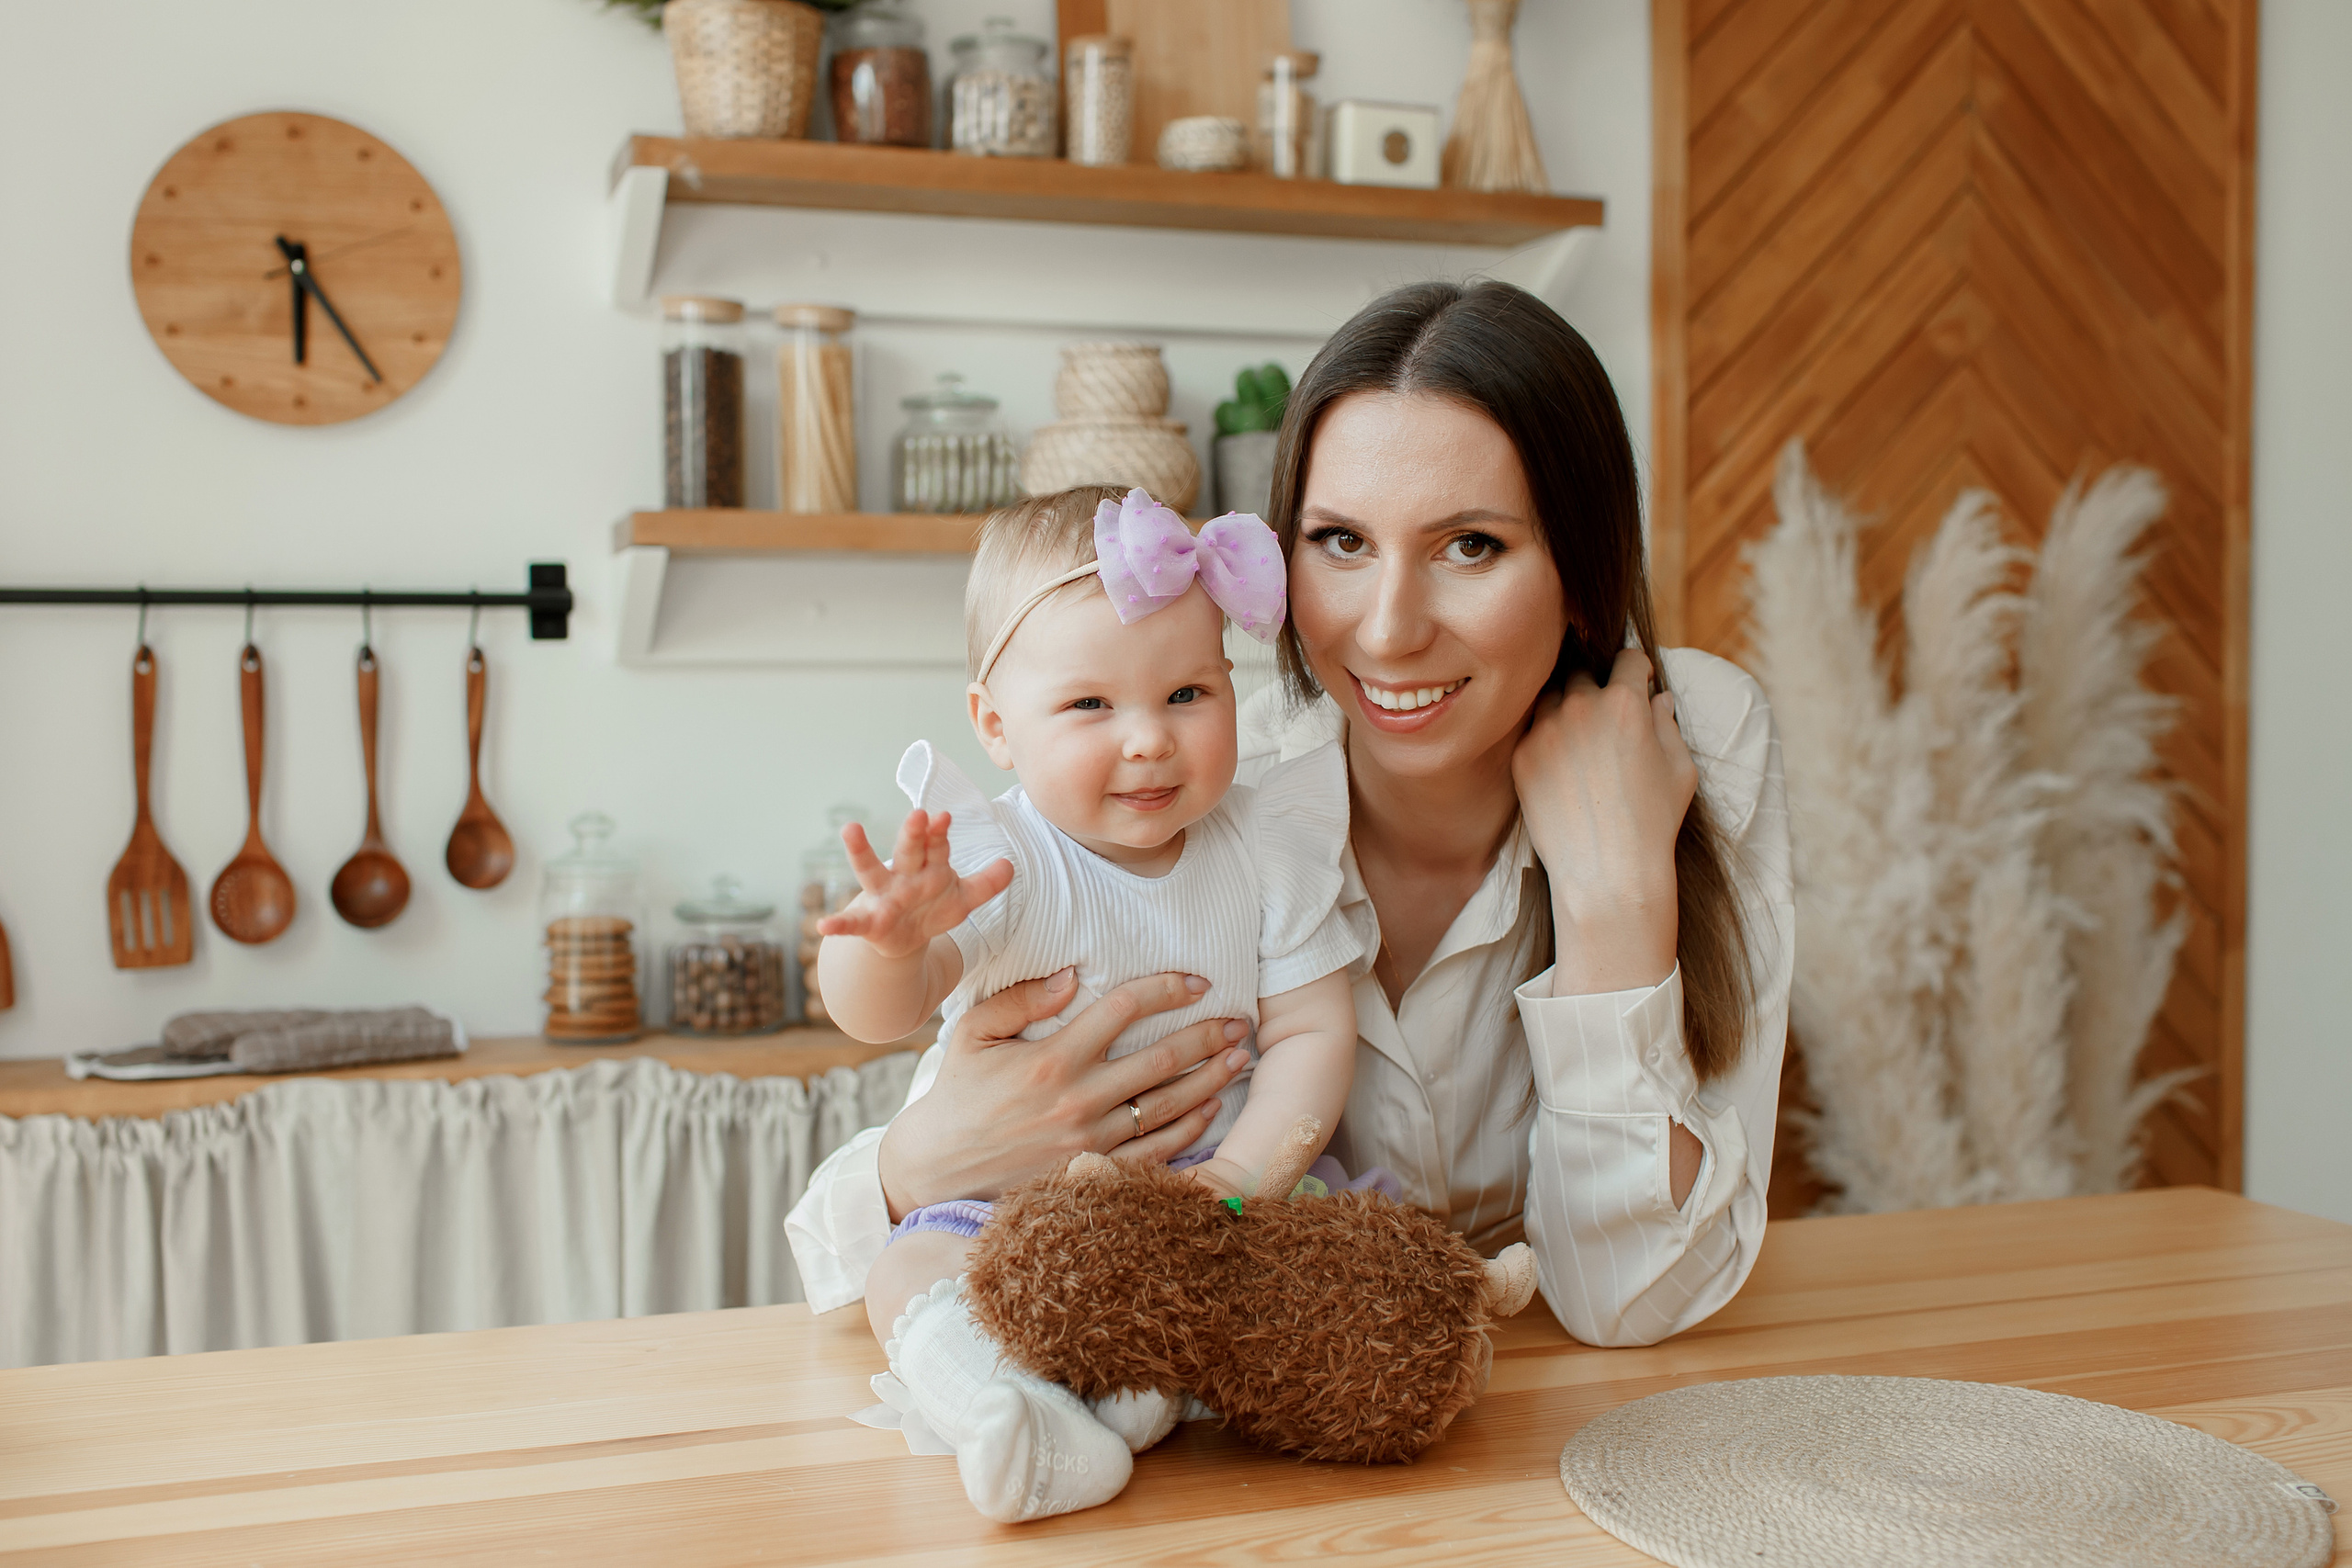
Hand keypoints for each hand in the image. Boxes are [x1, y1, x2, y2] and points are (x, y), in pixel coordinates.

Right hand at [816, 809, 1011, 959]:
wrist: (906, 940)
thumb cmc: (933, 909)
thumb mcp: (963, 900)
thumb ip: (986, 884)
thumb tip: (1010, 865)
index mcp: (928, 866)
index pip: (935, 846)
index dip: (938, 832)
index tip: (943, 816)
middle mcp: (903, 875)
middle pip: (909, 851)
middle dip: (914, 834)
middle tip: (919, 814)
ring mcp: (883, 896)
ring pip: (871, 870)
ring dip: (861, 850)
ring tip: (850, 829)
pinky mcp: (868, 921)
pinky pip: (851, 922)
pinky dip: (837, 923)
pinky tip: (823, 926)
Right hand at [877, 969, 1254, 1220]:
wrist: (940, 1170)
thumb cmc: (959, 1094)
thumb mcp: (974, 1034)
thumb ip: (1022, 999)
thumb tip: (1074, 975)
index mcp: (1051, 1058)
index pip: (1124, 1009)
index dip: (1167, 988)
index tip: (1199, 980)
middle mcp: (1077, 1099)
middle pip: (1161, 1058)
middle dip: (1208, 1035)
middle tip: (1241, 1020)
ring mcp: (1090, 1141)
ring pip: (1167, 1105)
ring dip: (1210, 1079)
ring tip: (1240, 1057)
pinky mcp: (1093, 1173)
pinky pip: (1155, 1151)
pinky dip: (1189, 1128)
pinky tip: (1210, 1107)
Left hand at [1511, 644, 1695, 992]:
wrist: (1608, 872)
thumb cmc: (1654, 822)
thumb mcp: (1679, 769)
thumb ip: (1667, 724)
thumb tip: (1658, 699)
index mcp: (1625, 702)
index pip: (1626, 658)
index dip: (1635, 667)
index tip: (1636, 678)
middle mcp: (1581, 706)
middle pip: (1582, 672)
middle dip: (1595, 685)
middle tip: (1604, 712)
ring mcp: (1546, 730)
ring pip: (1550, 698)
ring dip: (1565, 708)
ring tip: (1579, 738)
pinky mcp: (1522, 757)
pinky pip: (1532, 732)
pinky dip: (1546, 740)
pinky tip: (1562, 767)